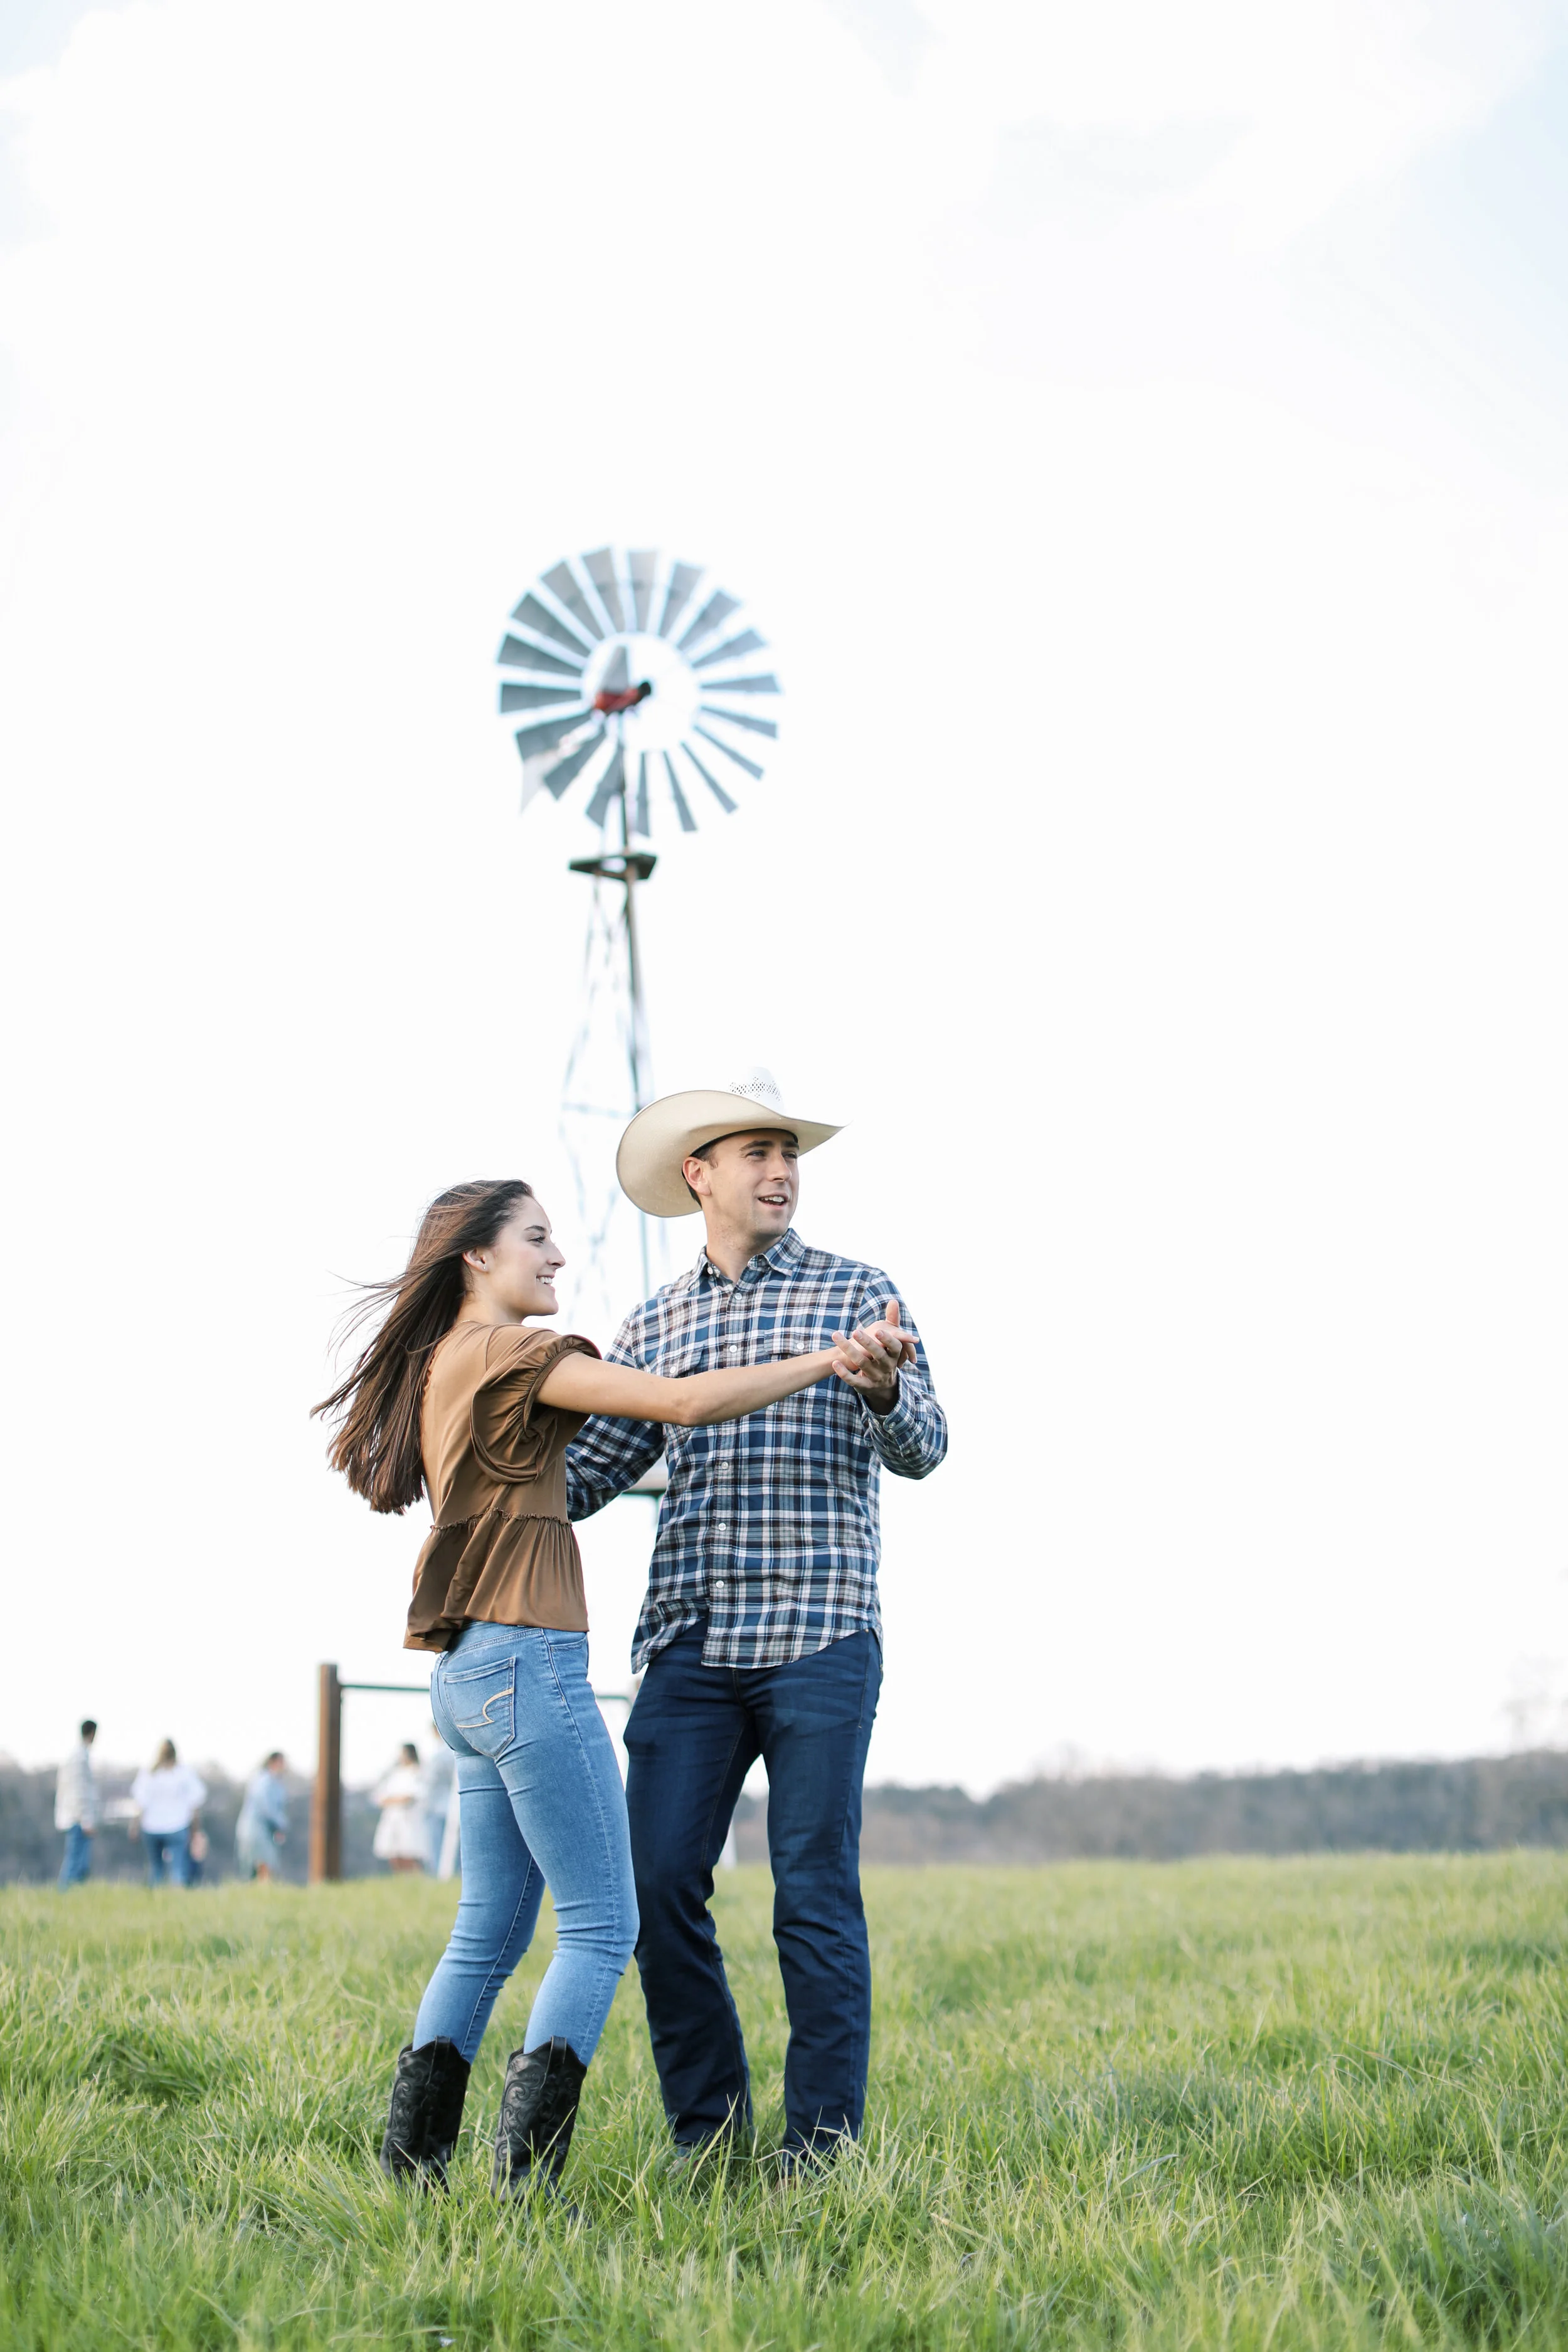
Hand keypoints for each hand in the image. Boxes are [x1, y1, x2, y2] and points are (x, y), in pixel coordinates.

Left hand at [831, 1299, 915, 1414]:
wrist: (884, 1385)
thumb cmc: (887, 1356)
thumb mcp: (892, 1342)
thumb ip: (892, 1322)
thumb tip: (893, 1300)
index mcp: (894, 1354)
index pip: (894, 1347)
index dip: (887, 1340)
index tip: (878, 1331)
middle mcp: (886, 1366)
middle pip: (878, 1354)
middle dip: (867, 1343)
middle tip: (856, 1331)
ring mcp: (875, 1377)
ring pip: (862, 1363)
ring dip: (849, 1350)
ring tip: (836, 1335)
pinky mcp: (864, 1386)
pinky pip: (853, 1380)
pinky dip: (844, 1372)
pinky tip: (834, 1363)